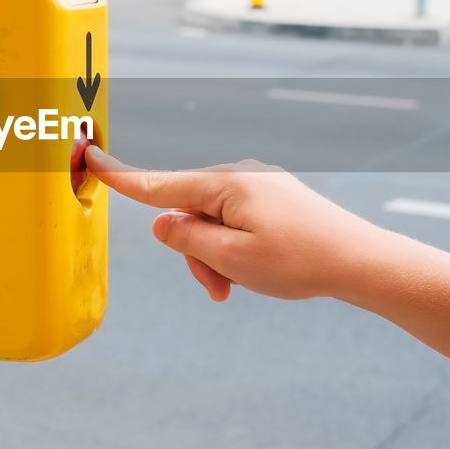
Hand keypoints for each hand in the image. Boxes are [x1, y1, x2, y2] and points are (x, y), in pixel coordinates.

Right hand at [85, 147, 396, 302]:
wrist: (360, 261)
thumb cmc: (299, 261)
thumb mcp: (232, 259)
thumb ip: (187, 240)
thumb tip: (161, 222)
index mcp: (225, 186)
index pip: (159, 183)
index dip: (121, 177)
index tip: (90, 158)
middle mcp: (239, 177)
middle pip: (187, 214)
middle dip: (194, 254)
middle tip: (219, 290)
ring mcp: (258, 187)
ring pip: (211, 225)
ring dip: (216, 258)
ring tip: (240, 286)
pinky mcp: (271, 200)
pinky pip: (234, 224)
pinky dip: (235, 251)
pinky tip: (258, 271)